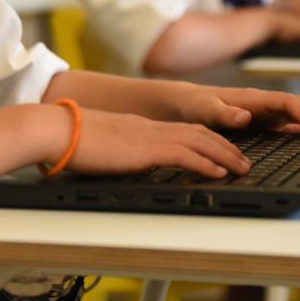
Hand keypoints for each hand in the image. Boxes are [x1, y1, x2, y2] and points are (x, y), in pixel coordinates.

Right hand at [60, 107, 249, 179]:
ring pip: (199, 141)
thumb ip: (120, 154)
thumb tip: (126, 166)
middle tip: (243, 161)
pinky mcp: (144, 149)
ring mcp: (148, 136)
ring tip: (242, 168)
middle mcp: (150, 128)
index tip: (223, 151)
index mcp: (141, 128)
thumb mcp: (104, 148)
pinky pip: (184, 154)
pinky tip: (218, 172)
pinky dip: (205, 163)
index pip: (183, 130)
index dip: (208, 140)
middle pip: (199, 132)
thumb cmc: (70, 141)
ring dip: (224, 155)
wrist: (56, 130)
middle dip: (225, 146)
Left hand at [166, 84, 299, 136]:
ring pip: (297, 113)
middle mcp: (263, 104)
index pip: (286, 102)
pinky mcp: (262, 123)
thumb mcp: (203, 109)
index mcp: (253, 98)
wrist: (182, 104)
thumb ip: (223, 112)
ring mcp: (264, 113)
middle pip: (299, 104)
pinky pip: (288, 125)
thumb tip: (245, 116)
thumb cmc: (193, 105)